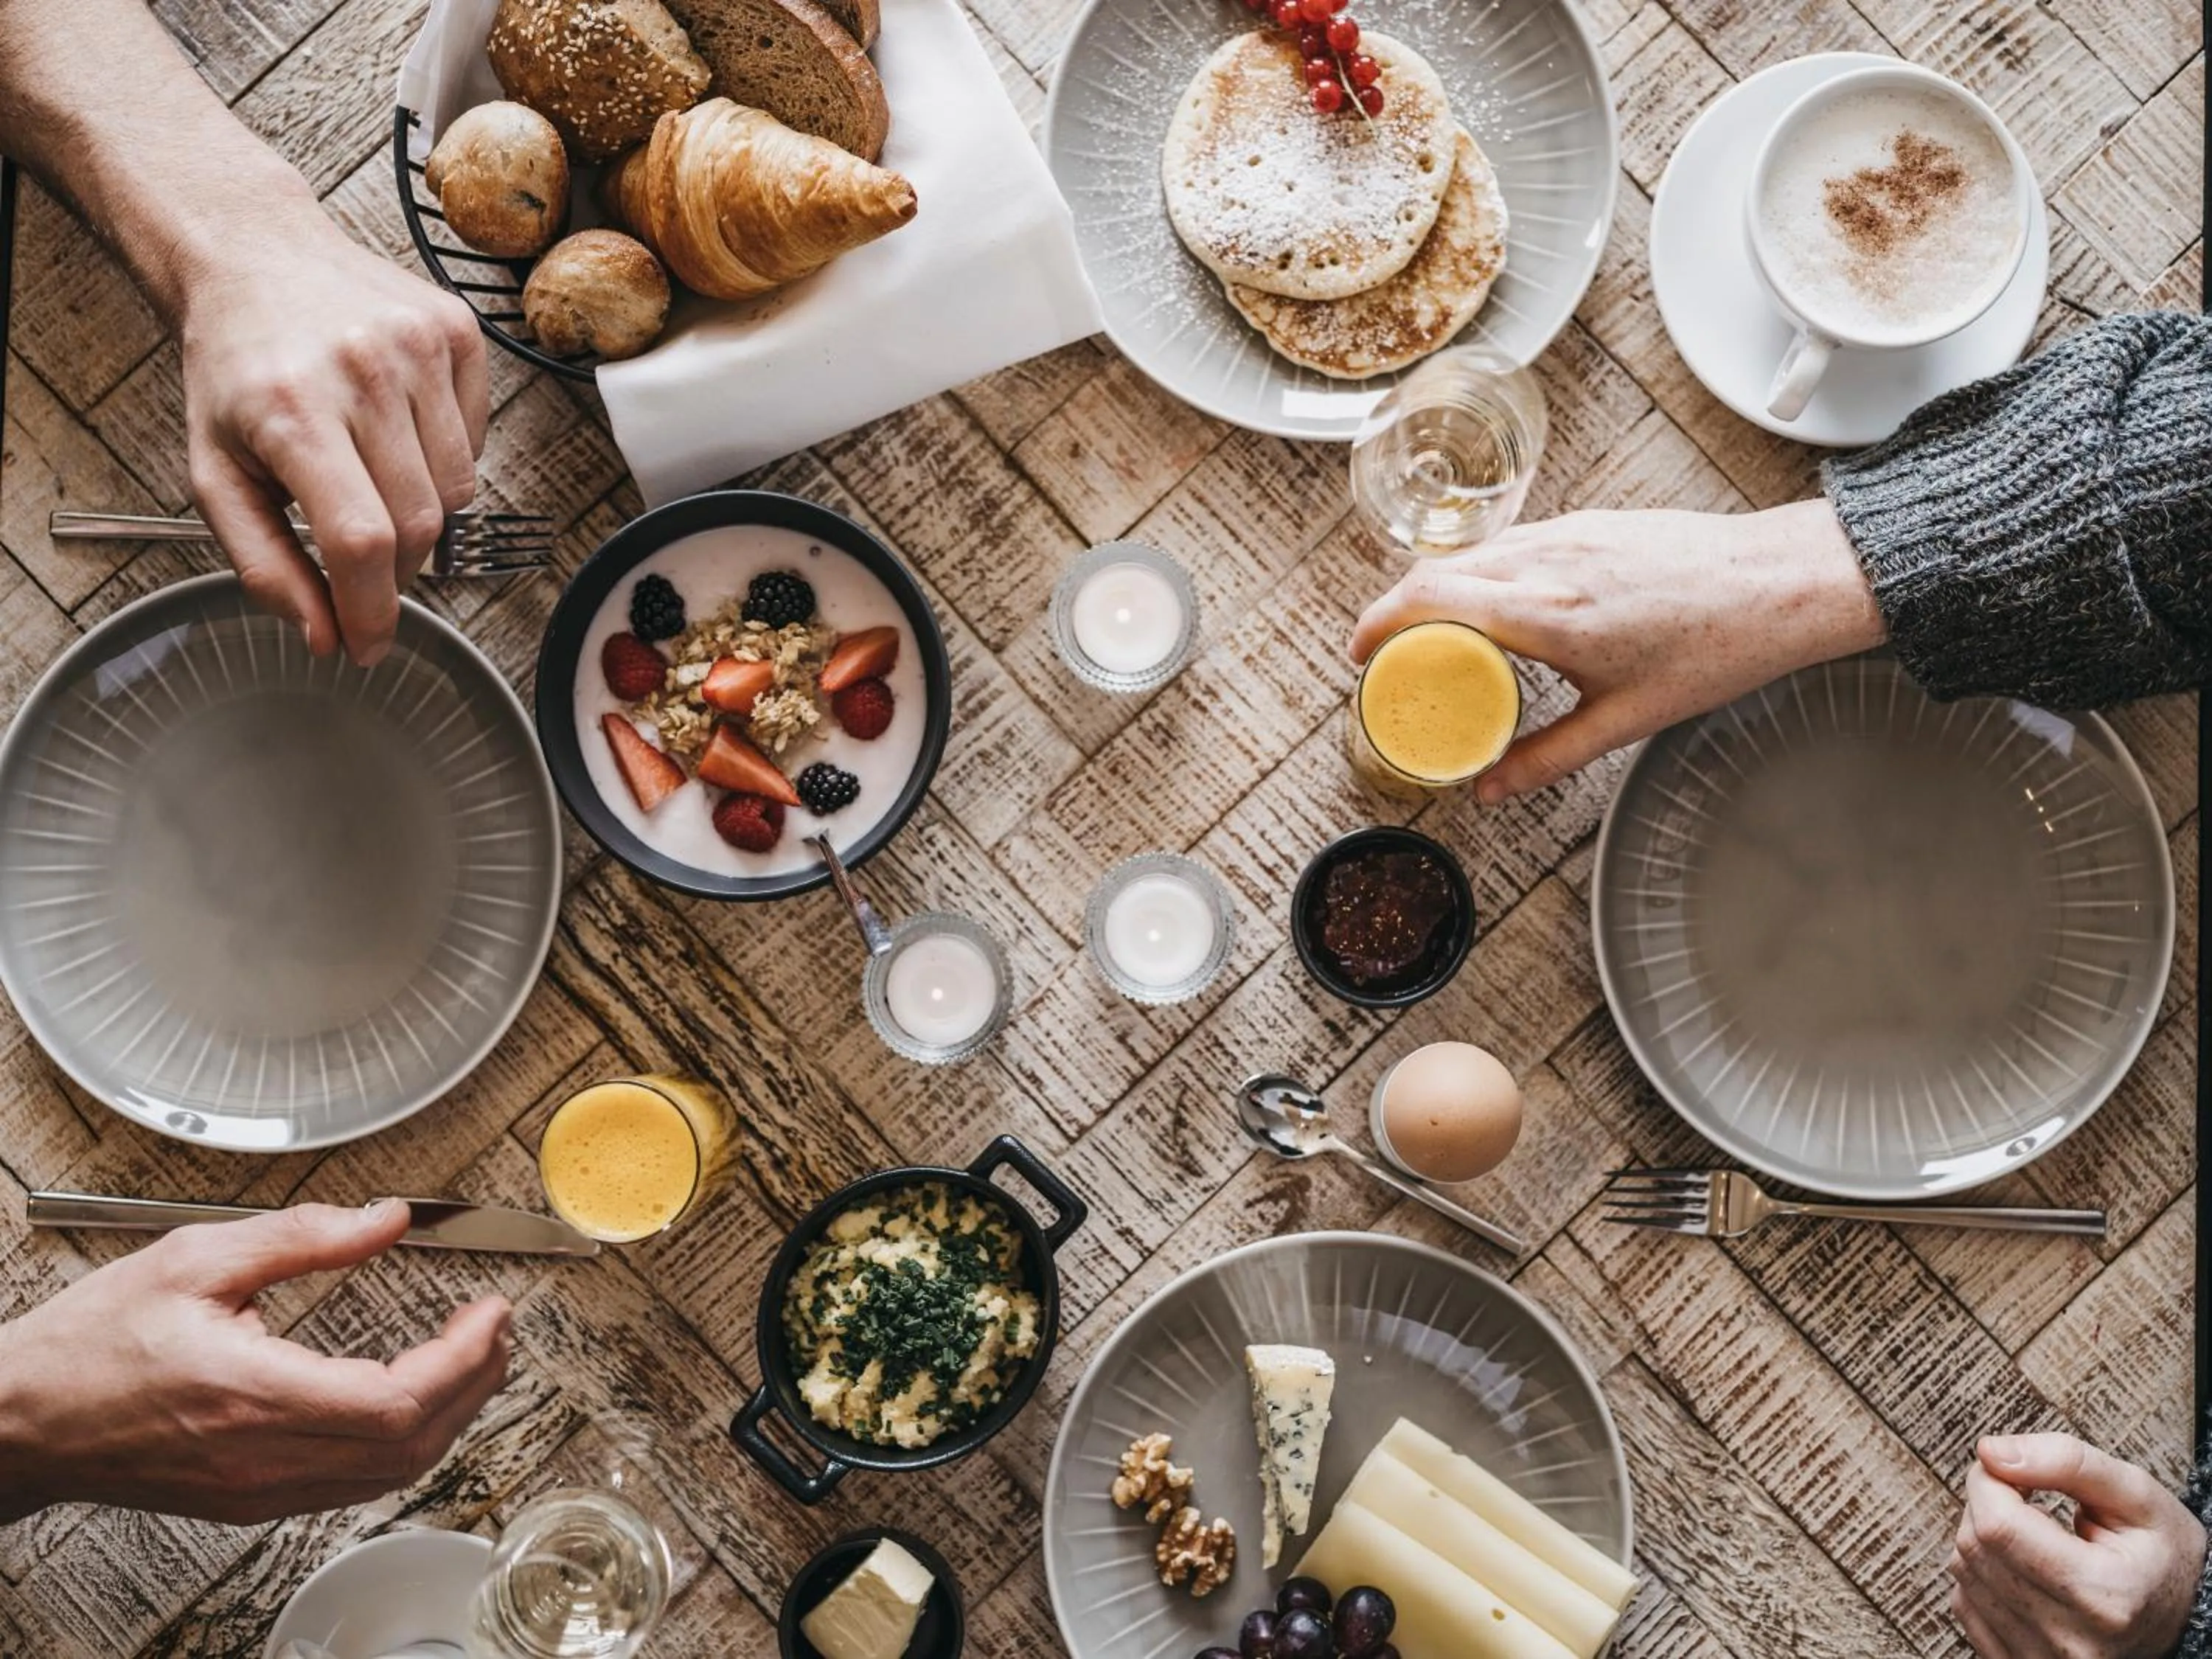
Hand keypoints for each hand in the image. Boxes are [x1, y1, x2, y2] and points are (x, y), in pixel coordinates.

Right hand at [0, 1201, 510, 1522]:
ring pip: (390, 1472)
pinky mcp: (251, 1499)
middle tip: (496, 1327)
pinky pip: (354, 1483)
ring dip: (449, 1415)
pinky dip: (404, 1440)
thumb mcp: (196, 1258)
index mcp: (253, 1394)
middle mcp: (264, 1456)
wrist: (21, 1420)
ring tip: (473, 1355)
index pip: (398, 1401)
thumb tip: (388, 1219)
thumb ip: (305, 1236)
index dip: (464, 1359)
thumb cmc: (90, 1344)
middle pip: (411, 1444)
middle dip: (475, 1383)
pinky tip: (416, 1397)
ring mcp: (260, 1488)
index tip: (491, 1313)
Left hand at [179, 229, 487, 665]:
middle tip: (364, 564)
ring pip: (458, 491)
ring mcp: (420, 347)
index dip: (371, 610)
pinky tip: (400, 434)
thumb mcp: (215, 472)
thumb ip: (264, 564)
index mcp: (292, 410)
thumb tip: (325, 636)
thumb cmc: (235, 367)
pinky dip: (446, 461)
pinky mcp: (457, 333)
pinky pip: (477, 441)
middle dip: (396, 570)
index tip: (367, 645)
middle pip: (418, 524)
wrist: (255, 255)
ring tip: (376, 488)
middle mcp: (364, 371)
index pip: (360, 541)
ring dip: (424, 517)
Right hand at [1348, 500, 1886, 801]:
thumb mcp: (1625, 720)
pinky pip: (1513, 543)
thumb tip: (1492, 788)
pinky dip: (1483, 574)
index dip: (1377, 623)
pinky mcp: (1590, 523)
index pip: (1429, 599)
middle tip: (1387, 655)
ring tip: (1437, 635)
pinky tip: (1499, 609)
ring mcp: (1569, 534)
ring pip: (1474, 554)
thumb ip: (1547, 757)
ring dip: (1439, 590)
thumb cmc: (1715, 647)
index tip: (1359, 653)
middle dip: (1397, 611)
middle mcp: (1549, 561)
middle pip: (1437, 572)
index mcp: (1547, 613)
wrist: (1779, 583)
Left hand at [1949, 1434, 2207, 1657]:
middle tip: (2026, 1496)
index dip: (1989, 1479)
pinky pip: (1964, 1602)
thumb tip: (1990, 1451)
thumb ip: (2067, 1461)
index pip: (1998, 1525)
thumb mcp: (2137, 1496)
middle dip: (1986, 1503)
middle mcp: (2071, 1642)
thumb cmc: (2160, 1554)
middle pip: (1975, 1546)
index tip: (2010, 1467)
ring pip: (1961, 1571)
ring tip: (2032, 1533)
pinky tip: (2022, 1566)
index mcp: (2106, 1597)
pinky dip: (1980, 1572)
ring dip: (1981, 1536)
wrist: (2184, 1616)